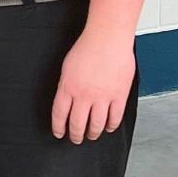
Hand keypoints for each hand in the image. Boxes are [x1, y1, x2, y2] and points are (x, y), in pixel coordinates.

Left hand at [51, 27, 134, 142]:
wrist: (108, 38)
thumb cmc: (88, 47)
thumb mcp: (67, 67)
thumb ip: (66, 85)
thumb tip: (67, 100)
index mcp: (68, 87)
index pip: (59, 115)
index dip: (58, 127)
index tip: (59, 133)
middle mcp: (84, 95)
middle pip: (77, 124)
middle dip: (75, 135)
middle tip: (75, 139)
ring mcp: (102, 97)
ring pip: (96, 125)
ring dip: (92, 133)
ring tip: (91, 135)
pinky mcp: (119, 96)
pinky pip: (115, 118)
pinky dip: (111, 126)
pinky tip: (108, 127)